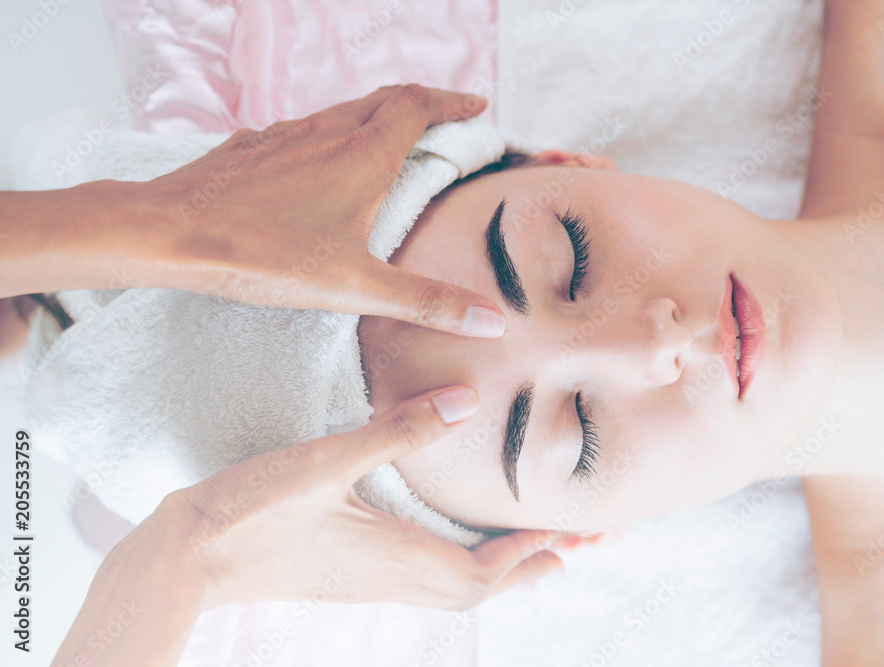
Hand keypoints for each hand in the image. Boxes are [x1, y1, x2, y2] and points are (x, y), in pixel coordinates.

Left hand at [139, 84, 505, 336]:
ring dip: (373, 117)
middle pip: (383, 101)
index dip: (452, 103)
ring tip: (388, 140)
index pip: (418, 108)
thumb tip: (491, 322)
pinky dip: (327, 136)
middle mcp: (326, 133)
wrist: (167, 233)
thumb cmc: (261, 256)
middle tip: (442, 118)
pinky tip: (316, 164)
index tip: (475, 107)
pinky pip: (300, 131)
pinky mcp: (250, 149)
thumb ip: (425, 301)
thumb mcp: (355, 287)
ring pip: (341, 112)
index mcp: (362, 156)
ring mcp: (284, 136)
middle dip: (420, 104)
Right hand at [164, 385, 562, 610]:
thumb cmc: (252, 512)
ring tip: (530, 551)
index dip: (528, 553)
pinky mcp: (350, 579)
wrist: (187, 560)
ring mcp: (368, 584)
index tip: (570, 533)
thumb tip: (465, 401)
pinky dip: (458, 570)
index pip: (482, 571)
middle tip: (573, 547)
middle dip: (529, 568)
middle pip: (477, 590)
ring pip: (451, 592)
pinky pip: (424, 584)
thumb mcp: (326, 461)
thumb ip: (398, 431)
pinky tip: (453, 549)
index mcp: (393, 558)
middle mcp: (389, 580)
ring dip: (497, 573)